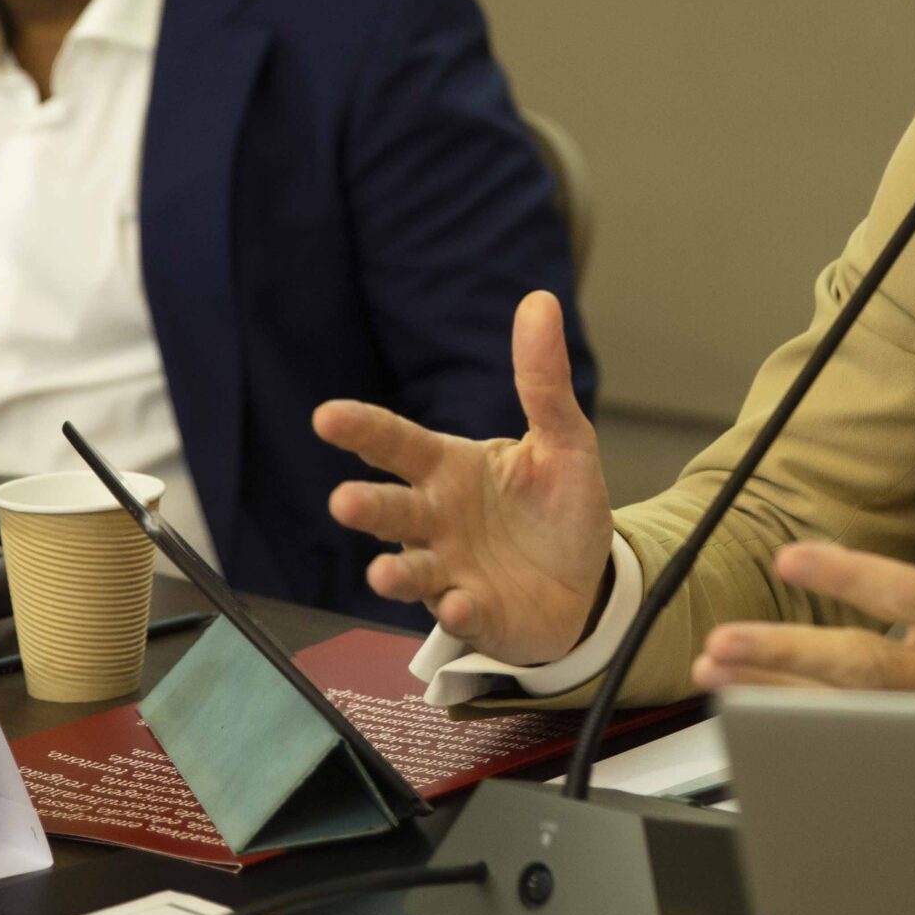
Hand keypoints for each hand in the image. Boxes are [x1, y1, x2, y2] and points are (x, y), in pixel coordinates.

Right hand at [318, 291, 612, 665]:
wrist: (587, 584)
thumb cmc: (560, 509)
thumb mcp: (564, 441)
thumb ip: (543, 381)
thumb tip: (539, 301)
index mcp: (450, 469)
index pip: (399, 444)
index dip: (363, 429)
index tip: (327, 417)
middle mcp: (437, 519)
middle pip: (391, 510)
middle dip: (366, 507)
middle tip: (343, 501)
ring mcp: (449, 570)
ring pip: (410, 570)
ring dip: (394, 573)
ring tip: (382, 574)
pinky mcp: (475, 613)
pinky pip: (458, 613)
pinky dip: (456, 610)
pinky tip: (460, 603)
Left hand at [692, 406, 914, 701]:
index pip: (907, 593)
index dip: (847, 575)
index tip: (788, 555)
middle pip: (863, 668)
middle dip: (786, 654)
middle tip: (721, 641)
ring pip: (846, 713)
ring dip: (775, 695)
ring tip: (714, 677)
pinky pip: (857, 742)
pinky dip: (800, 730)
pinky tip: (751, 714)